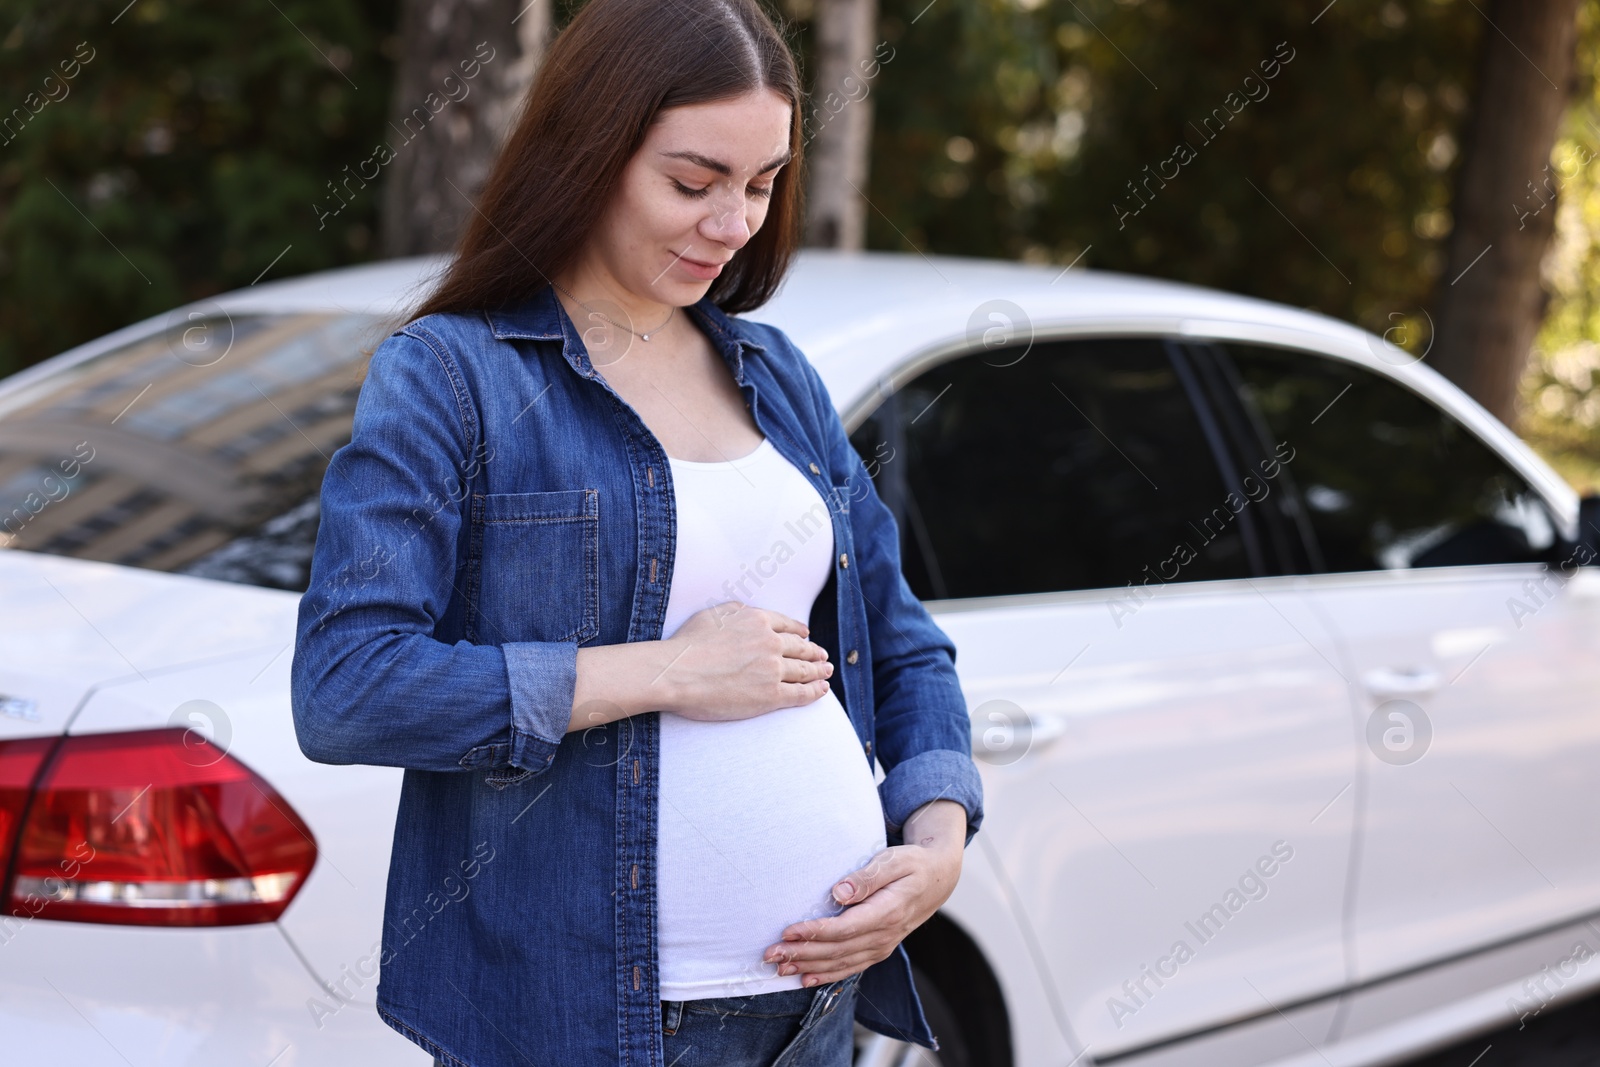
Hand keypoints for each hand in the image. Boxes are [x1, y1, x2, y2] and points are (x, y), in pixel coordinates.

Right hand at [663, 601, 832, 721]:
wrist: (678, 673)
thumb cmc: (688, 643)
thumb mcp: (714, 613)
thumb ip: (737, 610)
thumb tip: (751, 612)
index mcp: (758, 620)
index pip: (787, 626)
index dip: (801, 632)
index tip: (807, 636)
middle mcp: (770, 643)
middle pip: (801, 648)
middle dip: (814, 652)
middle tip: (823, 656)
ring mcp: (772, 670)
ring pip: (804, 670)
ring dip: (819, 670)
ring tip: (826, 671)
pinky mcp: (770, 696)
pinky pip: (800, 693)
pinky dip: (815, 691)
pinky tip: (822, 690)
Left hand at [761, 800, 966, 985]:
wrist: (938, 878)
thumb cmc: (913, 864)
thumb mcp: (893, 860)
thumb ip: (867, 877)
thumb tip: (839, 892)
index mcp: (888, 912)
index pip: (844, 929)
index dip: (815, 933)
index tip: (788, 931)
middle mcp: (884, 935)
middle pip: (837, 950)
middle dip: (802, 953)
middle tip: (771, 954)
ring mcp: (882, 945)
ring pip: (840, 963)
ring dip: (808, 966)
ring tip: (779, 968)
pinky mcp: (878, 949)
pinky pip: (850, 967)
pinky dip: (827, 975)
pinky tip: (805, 978)